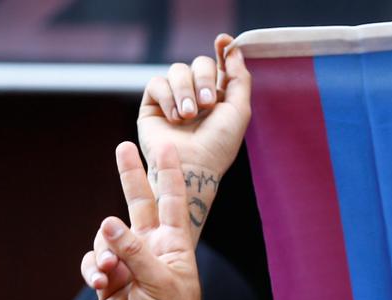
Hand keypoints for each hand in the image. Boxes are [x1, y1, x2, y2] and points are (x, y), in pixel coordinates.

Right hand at [80, 142, 203, 299]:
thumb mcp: (160, 281)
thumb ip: (135, 251)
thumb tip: (108, 222)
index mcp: (174, 245)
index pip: (173, 201)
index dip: (169, 173)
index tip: (167, 146)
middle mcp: (152, 248)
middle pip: (138, 204)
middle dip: (131, 176)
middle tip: (123, 147)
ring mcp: (130, 263)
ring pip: (106, 239)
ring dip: (103, 253)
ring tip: (110, 273)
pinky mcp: (111, 281)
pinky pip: (94, 265)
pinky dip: (94, 271)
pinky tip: (101, 284)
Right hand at [138, 34, 250, 180]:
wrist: (192, 167)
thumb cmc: (218, 145)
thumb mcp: (239, 110)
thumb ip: (239, 78)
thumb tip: (234, 48)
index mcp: (219, 97)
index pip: (219, 66)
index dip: (222, 51)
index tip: (223, 41)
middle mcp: (196, 95)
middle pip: (199, 63)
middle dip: (203, 79)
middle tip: (206, 104)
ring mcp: (174, 98)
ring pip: (177, 70)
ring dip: (185, 91)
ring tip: (188, 116)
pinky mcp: (153, 104)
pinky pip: (157, 83)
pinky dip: (167, 98)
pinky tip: (174, 119)